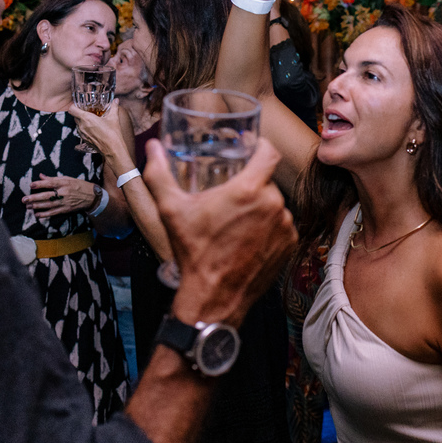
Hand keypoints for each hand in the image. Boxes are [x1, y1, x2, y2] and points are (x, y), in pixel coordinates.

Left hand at [24, 174, 99, 218]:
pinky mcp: (66, 209)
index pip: (51, 183)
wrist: (92, 197)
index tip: (31, 185)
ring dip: (37, 206)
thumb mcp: (68, 179)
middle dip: (35, 198)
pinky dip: (45, 214)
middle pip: (47, 196)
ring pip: (49, 205)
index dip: (40, 184)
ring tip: (28, 206)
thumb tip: (41, 176)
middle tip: (24, 199)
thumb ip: (53, 178)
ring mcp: (65, 202)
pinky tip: (37, 215)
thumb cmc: (79, 185)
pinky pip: (54, 212)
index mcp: (65, 183)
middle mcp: (64, 193)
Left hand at [69, 99, 131, 166]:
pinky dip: (84, 128)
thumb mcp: (114, 118)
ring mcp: (82, 133)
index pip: (71, 109)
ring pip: (77, 124)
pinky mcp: (84, 140)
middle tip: (88, 111)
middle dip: (79, 113)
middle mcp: (82, 126)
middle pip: (74, 116)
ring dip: (82, 121)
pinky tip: (94, 128)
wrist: (113, 149)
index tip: (79, 105)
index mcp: (86, 118)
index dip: (74, 106)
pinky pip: (81, 131)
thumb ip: (114, 107)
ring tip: (91, 120)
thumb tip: (116, 100)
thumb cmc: (113, 134)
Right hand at [144, 139, 296, 327]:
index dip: (261, 146)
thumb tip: (151, 147)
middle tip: (231, 195)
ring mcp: (285, 226)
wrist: (213, 296)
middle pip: (266, 181)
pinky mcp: (289, 244)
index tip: (253, 148)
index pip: (269, 153)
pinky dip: (269, 227)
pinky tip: (248, 237)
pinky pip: (282, 225)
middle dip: (250, 185)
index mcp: (249, 190)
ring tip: (236, 221)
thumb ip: (159, 173)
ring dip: (259, 207)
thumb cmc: (193, 252)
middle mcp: (273, 205)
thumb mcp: (170, 210)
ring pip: (274, 204)